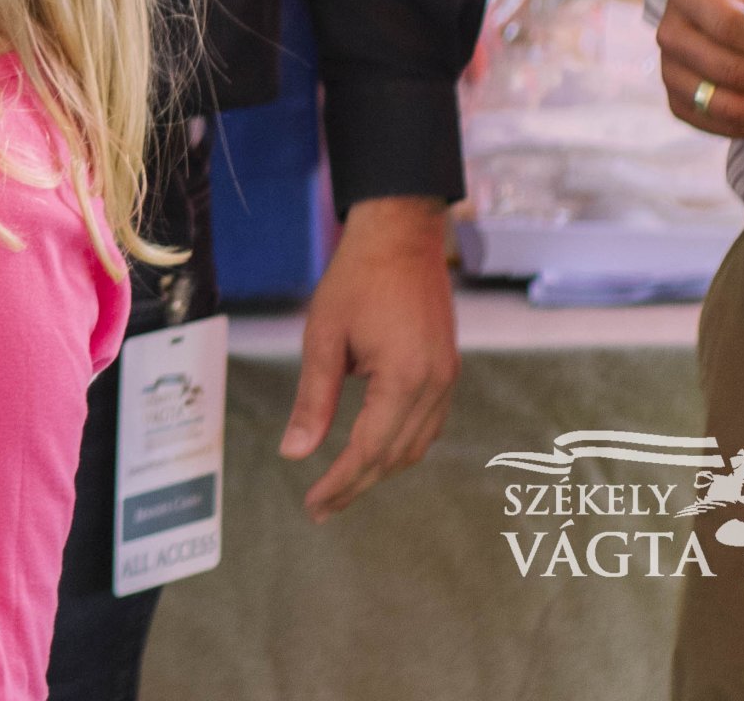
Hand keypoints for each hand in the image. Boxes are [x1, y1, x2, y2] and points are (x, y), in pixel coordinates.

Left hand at [279, 196, 457, 521]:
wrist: (401, 236)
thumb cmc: (356, 279)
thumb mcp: (323, 337)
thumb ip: (313, 399)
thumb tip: (295, 453)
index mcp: (405, 379)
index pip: (370, 450)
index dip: (341, 483)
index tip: (313, 505)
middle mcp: (435, 386)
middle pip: (396, 456)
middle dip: (358, 485)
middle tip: (321, 507)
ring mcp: (447, 378)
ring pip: (417, 445)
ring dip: (381, 469)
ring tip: (342, 486)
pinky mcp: (447, 369)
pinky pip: (428, 424)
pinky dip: (400, 445)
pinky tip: (374, 450)